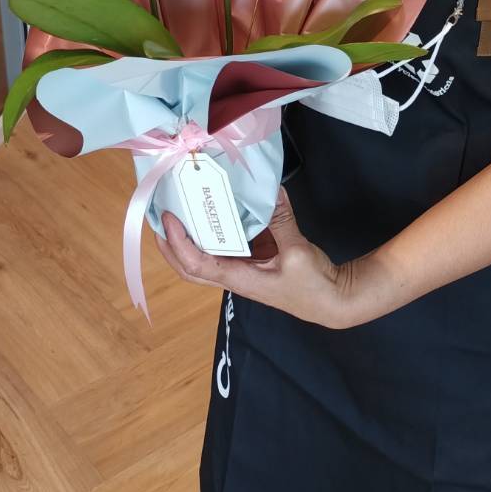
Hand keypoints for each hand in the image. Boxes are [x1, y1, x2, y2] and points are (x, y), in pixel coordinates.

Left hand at [156, 190, 371, 329]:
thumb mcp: (297, 251)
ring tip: (180, 208)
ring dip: (187, 238)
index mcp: (238, 278)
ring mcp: (242, 270)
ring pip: (204, 257)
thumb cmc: (311, 285)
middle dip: (169, 245)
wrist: (331, 301)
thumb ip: (280, 220)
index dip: (178, 241)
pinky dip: (214, 231)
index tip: (168, 216)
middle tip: (159, 214)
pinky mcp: (253, 263)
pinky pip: (226, 247)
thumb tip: (270, 190)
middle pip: (188, 266)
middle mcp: (233, 276)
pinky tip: (215, 210)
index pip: (195, 263)